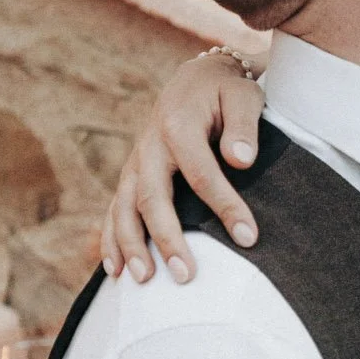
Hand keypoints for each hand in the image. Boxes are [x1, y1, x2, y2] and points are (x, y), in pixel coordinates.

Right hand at [101, 53, 264, 283]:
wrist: (198, 78)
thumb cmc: (226, 91)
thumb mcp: (244, 96)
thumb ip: (243, 126)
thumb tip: (241, 161)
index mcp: (179, 125)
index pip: (202, 174)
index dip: (225, 207)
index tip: (248, 237)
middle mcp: (150, 146)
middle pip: (153, 198)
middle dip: (167, 239)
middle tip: (186, 275)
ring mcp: (136, 162)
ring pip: (124, 207)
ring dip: (131, 245)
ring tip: (143, 280)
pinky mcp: (132, 174)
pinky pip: (115, 209)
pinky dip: (111, 239)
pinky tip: (114, 270)